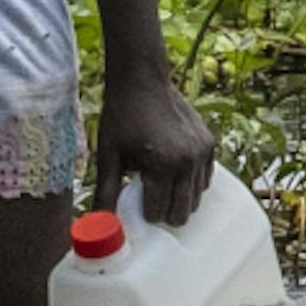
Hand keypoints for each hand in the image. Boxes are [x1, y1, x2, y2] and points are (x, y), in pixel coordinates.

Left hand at [97, 81, 217, 224]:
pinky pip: (205, 179)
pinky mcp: (209, 144)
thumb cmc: (121, 116)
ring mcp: (202, 152)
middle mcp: (188, 160)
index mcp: (162, 165)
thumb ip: (106, 193)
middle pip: (182, 211)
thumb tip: (97, 226)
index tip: (134, 202)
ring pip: (196, 198)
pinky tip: (173, 173)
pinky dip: (191, 183)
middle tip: (148, 198)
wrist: (142, 80)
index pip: (159, 212)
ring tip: (159, 183)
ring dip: (179, 198)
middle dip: (164, 212)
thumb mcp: (107, 155)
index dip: (144, 213)